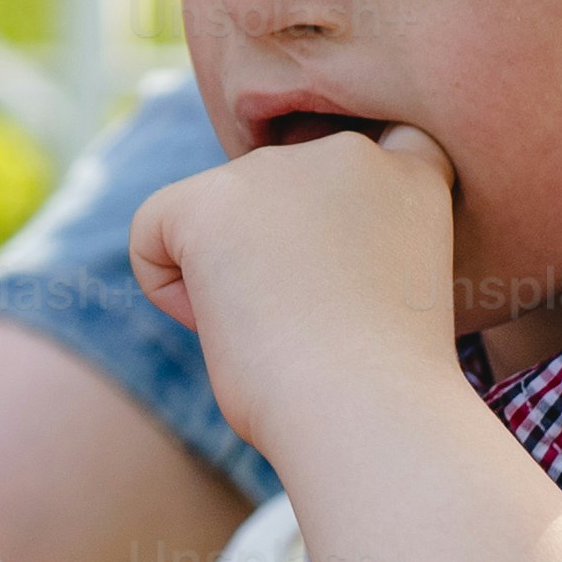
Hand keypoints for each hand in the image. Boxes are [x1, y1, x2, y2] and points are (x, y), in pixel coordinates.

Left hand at [127, 121, 463, 465]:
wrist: (371, 410)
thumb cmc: (383, 385)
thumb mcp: (383, 286)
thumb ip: (342, 238)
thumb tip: (264, 240)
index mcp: (410, 172)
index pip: (352, 162)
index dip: (333, 221)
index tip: (345, 280)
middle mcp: (346, 151)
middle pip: (267, 198)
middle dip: (270, 262)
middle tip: (316, 331)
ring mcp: (278, 166)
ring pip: (213, 215)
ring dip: (228, 277)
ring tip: (279, 332)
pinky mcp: (211, 196)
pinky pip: (151, 229)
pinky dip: (166, 289)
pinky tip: (222, 324)